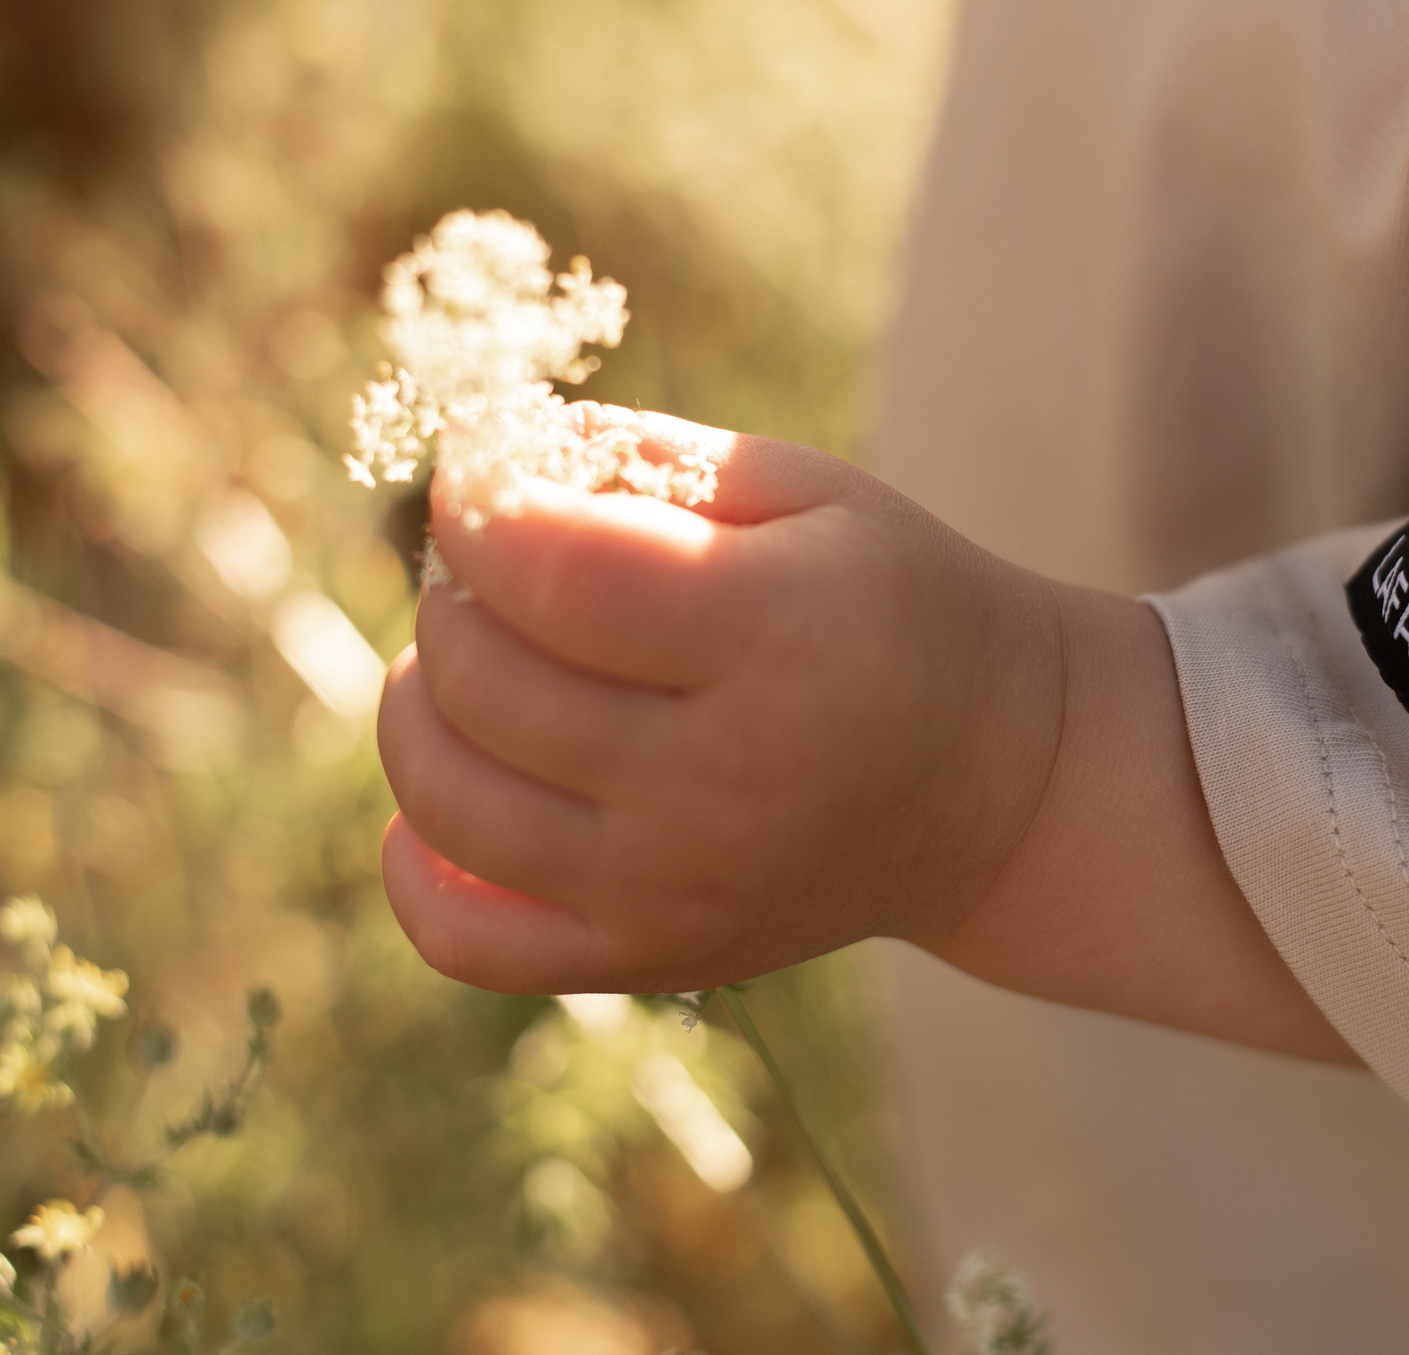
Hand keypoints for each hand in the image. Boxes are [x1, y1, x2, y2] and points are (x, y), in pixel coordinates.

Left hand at [377, 415, 1066, 994]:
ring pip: (449, 801)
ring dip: (420, 704)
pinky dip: (415, 861)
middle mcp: (721, 779)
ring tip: (471, 660)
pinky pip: (464, 937)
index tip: (477, 469)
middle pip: (485, 679)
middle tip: (506, 564)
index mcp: (774, 637)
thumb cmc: (884, 604)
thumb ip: (646, 457)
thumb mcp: (805, 491)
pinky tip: (455, 786)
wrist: (993, 780)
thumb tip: (484, 452)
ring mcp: (678, 886)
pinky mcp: (651, 957)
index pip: (553, 570)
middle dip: (456, 593)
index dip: (476, 503)